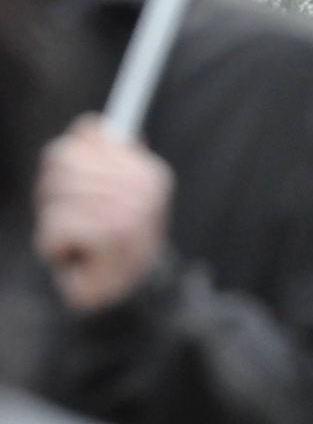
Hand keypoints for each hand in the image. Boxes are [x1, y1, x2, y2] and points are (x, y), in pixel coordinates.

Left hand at [34, 115, 173, 312]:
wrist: (121, 296)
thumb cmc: (106, 243)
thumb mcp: (107, 194)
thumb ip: (101, 158)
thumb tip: (89, 127)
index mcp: (148, 171)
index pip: (88, 132)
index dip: (68, 159)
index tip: (76, 185)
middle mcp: (146, 186)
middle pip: (64, 159)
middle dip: (55, 193)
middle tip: (74, 220)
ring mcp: (132, 210)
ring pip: (57, 192)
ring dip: (54, 222)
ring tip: (76, 240)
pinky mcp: (111, 235)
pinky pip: (57, 223)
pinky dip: (53, 243)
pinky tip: (75, 255)